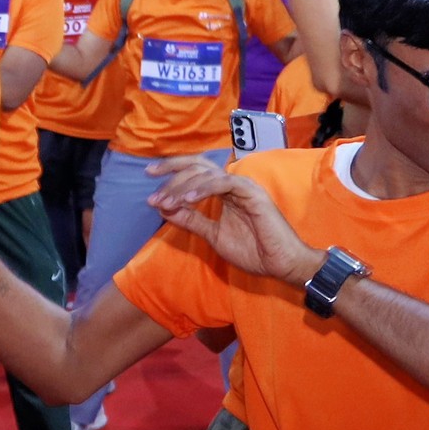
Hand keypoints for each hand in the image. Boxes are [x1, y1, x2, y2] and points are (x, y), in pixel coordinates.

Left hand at [149, 155, 320, 284]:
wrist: (279, 264)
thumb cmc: (253, 250)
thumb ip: (191, 220)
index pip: (195, 171)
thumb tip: (164, 208)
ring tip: (166, 202)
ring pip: (207, 174)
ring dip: (183, 187)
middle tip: (152, 187)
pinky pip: (224, 184)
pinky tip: (188, 199)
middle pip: (198, 165)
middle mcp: (232, 184)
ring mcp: (243, 187)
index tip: (149, 176)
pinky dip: (204, 189)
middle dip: (172, 172)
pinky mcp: (252, 194)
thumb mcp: (213, 235)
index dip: (172, 170)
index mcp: (224, 191)